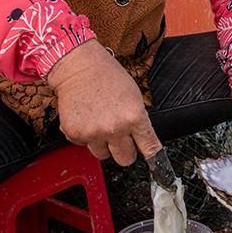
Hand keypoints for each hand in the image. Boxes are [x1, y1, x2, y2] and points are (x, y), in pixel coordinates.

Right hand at [47, 40, 160, 165]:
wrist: (79, 67)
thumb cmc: (107, 77)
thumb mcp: (134, 96)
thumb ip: (138, 121)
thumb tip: (143, 142)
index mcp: (134, 116)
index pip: (149, 147)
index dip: (153, 158)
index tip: (156, 165)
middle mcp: (115, 128)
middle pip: (125, 159)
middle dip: (125, 151)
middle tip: (120, 138)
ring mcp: (93, 132)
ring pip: (103, 155)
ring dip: (103, 144)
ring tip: (99, 122)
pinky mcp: (74, 133)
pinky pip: (83, 146)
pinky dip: (84, 136)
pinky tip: (85, 118)